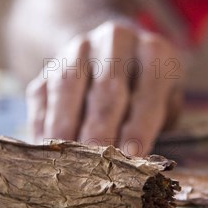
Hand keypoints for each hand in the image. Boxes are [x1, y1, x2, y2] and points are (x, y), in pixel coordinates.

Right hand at [26, 20, 182, 155]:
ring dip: (67, 128)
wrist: (112, 53)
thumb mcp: (165, 101)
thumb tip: (138, 160)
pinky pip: (42, 96)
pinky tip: (49, 150)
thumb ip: (159, 125)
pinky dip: (43, 125)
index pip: (148, 91)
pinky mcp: (50, 65)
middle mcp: (116, 41)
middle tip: (98, 166)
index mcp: (153, 51)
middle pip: (107, 89)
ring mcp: (79, 50)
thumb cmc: (146, 90)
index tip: (131, 156)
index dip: (139, 127)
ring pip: (68, 87)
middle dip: (101, 131)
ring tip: (68, 161)